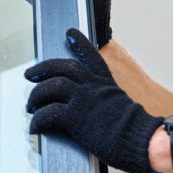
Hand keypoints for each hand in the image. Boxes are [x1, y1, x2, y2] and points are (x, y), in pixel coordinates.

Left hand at [25, 28, 163, 172]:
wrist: (143, 139)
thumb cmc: (138, 132)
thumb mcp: (126, 109)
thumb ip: (111, 106)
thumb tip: (104, 116)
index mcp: (106, 84)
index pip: (92, 57)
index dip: (80, 43)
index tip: (70, 33)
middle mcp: (93, 88)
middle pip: (63, 67)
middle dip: (42, 69)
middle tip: (30, 74)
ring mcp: (83, 100)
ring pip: (51, 87)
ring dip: (36, 96)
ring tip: (30, 106)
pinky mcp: (75, 118)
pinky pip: (48, 114)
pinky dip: (37, 121)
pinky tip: (34, 128)